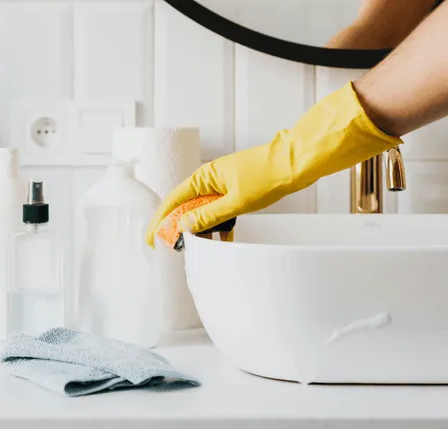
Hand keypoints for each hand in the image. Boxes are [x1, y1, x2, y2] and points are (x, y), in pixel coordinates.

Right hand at [144, 82, 401, 247]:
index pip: (173, 201)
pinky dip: (220, 225)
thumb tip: (184, 226)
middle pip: (186, 207)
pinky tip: (223, 239)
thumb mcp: (236, 202)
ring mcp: (223, 185)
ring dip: (201, 229)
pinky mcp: (235, 191)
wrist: (295, 162)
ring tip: (199, 247)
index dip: (160, 221)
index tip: (152, 239)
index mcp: (205, 177)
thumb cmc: (267, 175)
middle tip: (172, 247)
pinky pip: (220, 211)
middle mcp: (210, 179)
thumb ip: (209, 215)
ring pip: (204, 211)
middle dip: (178, 228)